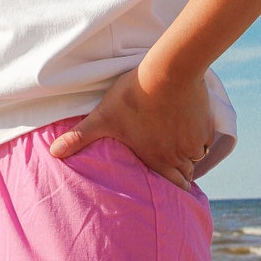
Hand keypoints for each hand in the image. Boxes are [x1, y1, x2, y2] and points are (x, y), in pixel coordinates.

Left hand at [48, 63, 214, 190]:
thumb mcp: (104, 117)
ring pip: (197, 157)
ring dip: (189, 155)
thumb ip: (80, 137)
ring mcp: (196, 140)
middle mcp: (180, 156)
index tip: (166, 187)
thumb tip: (53, 153)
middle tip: (171, 167)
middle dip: (180, 174)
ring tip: (177, 146)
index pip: (173, 189)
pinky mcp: (207, 124)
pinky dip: (199, 137)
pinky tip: (188, 125)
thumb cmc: (134, 95)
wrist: (169, 70)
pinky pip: (206, 139)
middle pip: (187, 176)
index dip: (171, 190)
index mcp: (157, 160)